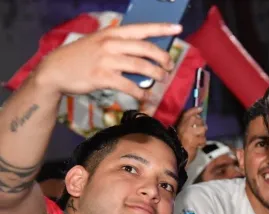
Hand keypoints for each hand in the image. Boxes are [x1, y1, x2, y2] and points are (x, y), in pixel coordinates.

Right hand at [33, 23, 181, 99]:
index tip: (178, 28)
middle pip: (146, 48)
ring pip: (140, 67)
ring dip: (156, 74)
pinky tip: (147, 97)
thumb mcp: (100, 42)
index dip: (162, 28)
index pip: (142, 28)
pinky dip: (141, 93)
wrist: (56, 70)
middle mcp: (111, 43)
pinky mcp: (102, 77)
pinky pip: (129, 86)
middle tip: (169, 66)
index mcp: (113, 32)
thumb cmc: (82, 56)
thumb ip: (120, 45)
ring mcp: (107, 60)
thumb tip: (145, 53)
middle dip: (163, 58)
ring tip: (162, 79)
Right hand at [176, 107, 206, 163]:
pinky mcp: (193, 141)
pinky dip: (202, 143)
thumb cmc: (178, 146)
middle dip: (201, 123)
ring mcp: (189, 134)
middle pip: (197, 119)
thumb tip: (197, 118)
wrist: (176, 156)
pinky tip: (198, 146)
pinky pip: (203, 139)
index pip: (187, 114)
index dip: (194, 110)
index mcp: (179, 125)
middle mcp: (184, 127)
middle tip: (201, 129)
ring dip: (203, 134)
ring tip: (199, 139)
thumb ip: (186, 126)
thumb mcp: (180, 133)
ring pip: (203, 129)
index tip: (200, 108)